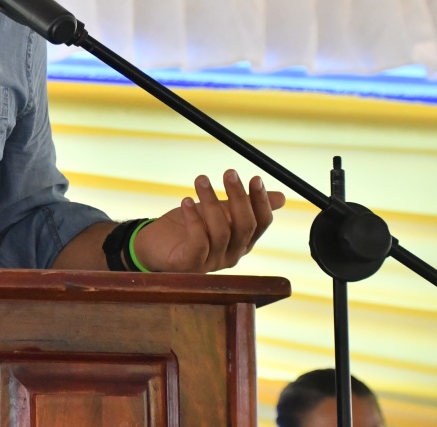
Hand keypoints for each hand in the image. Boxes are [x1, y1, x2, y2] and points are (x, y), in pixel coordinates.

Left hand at [132, 170, 284, 272]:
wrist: (154, 245)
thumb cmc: (187, 227)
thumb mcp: (219, 212)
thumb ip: (244, 205)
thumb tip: (282, 197)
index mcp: (242, 242)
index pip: (261, 223)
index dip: (261, 201)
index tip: (255, 177)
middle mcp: (232, 255)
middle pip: (245, 226)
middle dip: (239, 197)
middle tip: (229, 173)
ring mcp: (212, 262)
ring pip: (221, 231)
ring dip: (211, 201)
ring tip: (201, 179)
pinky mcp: (190, 264)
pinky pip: (198, 242)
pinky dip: (194, 219)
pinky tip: (186, 201)